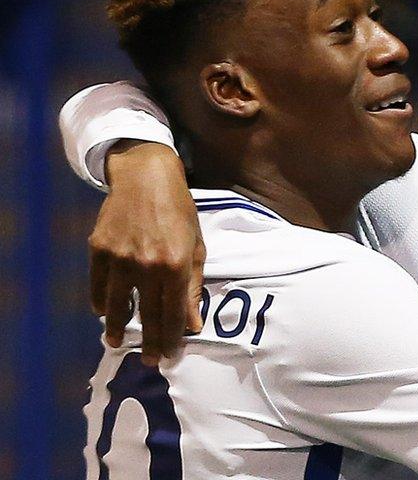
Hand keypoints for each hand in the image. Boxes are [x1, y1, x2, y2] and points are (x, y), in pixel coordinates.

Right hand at [89, 140, 204, 364]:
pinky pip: (98, 286)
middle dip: (150, 342)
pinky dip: (102, 302)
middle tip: (150, 362)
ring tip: (118, 342)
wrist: (146, 179)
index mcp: (176, 265)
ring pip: (117, 305)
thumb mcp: (196, 247)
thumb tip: (193, 324)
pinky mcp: (99, 250)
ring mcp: (120, 258)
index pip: (174, 312)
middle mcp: (147, 266)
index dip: (172, 337)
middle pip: (147, 315)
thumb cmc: (179, 212)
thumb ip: (193, 287)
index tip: (170, 355)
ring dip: (118, 327)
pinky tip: (105, 312)